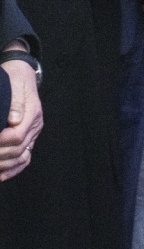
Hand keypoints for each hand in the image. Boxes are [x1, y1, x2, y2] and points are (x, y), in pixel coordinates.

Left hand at [0, 61, 42, 181]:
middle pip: (18, 149)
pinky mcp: (28, 138)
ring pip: (22, 157)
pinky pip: (24, 158)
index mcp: (32, 113)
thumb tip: (14, 120)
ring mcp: (32, 133)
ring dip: (4, 166)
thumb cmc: (15, 78)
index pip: (17, 136)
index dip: (0, 143)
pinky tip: (0, 175)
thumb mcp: (14, 84)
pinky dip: (13, 169)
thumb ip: (15, 102)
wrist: (22, 73)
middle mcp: (35, 126)